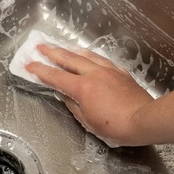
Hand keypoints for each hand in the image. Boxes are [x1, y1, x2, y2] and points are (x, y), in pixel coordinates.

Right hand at [25, 45, 173, 146]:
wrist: (144, 120)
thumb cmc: (115, 126)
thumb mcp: (88, 121)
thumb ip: (74, 106)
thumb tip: (67, 96)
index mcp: (82, 87)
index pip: (56, 77)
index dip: (40, 71)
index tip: (29, 65)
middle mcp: (93, 74)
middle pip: (69, 59)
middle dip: (52, 52)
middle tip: (40, 46)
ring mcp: (108, 70)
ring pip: (86, 55)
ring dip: (71, 50)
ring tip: (62, 47)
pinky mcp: (120, 72)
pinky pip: (101, 59)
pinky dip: (90, 55)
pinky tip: (88, 55)